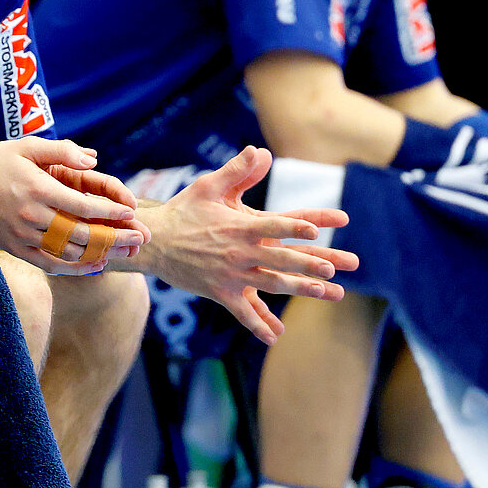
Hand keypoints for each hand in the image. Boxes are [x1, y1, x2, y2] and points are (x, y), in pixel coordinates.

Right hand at [0, 137, 149, 274]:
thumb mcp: (26, 147)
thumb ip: (61, 151)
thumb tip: (94, 160)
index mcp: (39, 189)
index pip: (83, 205)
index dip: (111, 211)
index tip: (131, 213)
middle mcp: (33, 215)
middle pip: (82, 233)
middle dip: (114, 237)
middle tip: (138, 239)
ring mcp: (24, 235)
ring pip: (69, 252)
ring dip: (98, 254)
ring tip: (121, 252)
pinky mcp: (16, 249)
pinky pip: (50, 264)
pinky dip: (74, 268)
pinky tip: (94, 265)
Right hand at [134, 147, 359, 342]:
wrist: (154, 244)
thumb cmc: (182, 212)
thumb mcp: (208, 187)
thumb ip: (237, 171)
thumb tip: (260, 151)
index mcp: (240, 226)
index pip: (274, 224)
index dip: (296, 226)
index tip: (318, 230)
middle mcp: (239, 251)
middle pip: (281, 258)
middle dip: (310, 263)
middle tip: (334, 268)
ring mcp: (231, 274)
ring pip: (271, 283)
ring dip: (299, 288)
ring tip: (325, 292)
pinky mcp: (220, 292)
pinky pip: (243, 311)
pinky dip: (260, 324)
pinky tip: (277, 335)